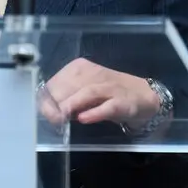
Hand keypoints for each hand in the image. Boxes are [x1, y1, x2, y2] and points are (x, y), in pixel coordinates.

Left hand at [39, 58, 160, 129]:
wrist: (143, 96)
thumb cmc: (108, 94)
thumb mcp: (85, 92)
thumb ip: (67, 98)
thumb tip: (48, 110)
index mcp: (80, 68)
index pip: (57, 81)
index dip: (48, 99)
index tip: (45, 113)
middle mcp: (94, 74)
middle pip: (70, 86)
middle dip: (57, 104)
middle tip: (52, 119)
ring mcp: (110, 87)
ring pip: (87, 92)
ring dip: (72, 105)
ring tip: (61, 117)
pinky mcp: (123, 101)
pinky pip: (107, 106)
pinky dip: (94, 112)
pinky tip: (83, 119)